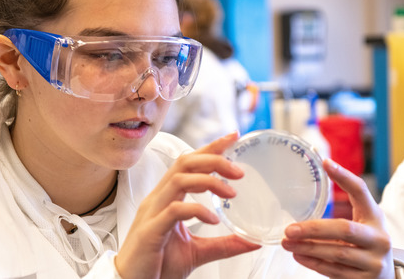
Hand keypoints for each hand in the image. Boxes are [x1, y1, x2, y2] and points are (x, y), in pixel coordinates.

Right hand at [115, 132, 260, 278]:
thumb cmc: (157, 266)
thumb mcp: (198, 252)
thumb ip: (224, 244)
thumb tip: (252, 242)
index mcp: (167, 198)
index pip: (189, 163)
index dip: (210, 147)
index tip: (233, 137)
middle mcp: (158, 199)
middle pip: (184, 163)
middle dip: (214, 159)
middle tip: (239, 170)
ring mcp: (152, 213)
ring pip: (179, 180)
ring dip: (209, 181)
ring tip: (231, 192)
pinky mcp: (150, 231)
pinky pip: (175, 210)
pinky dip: (197, 210)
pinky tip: (213, 218)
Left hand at [282, 159, 393, 278]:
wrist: (386, 276)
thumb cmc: (367, 243)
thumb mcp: (364, 223)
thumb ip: (344, 210)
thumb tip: (315, 182)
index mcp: (376, 218)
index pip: (361, 192)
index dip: (344, 176)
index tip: (325, 163)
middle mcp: (379, 239)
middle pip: (344, 229)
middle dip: (314, 229)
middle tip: (290, 229)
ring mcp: (373, 262)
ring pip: (336, 253)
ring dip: (307, 248)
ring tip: (287, 243)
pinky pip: (334, 271)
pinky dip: (313, 263)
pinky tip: (299, 256)